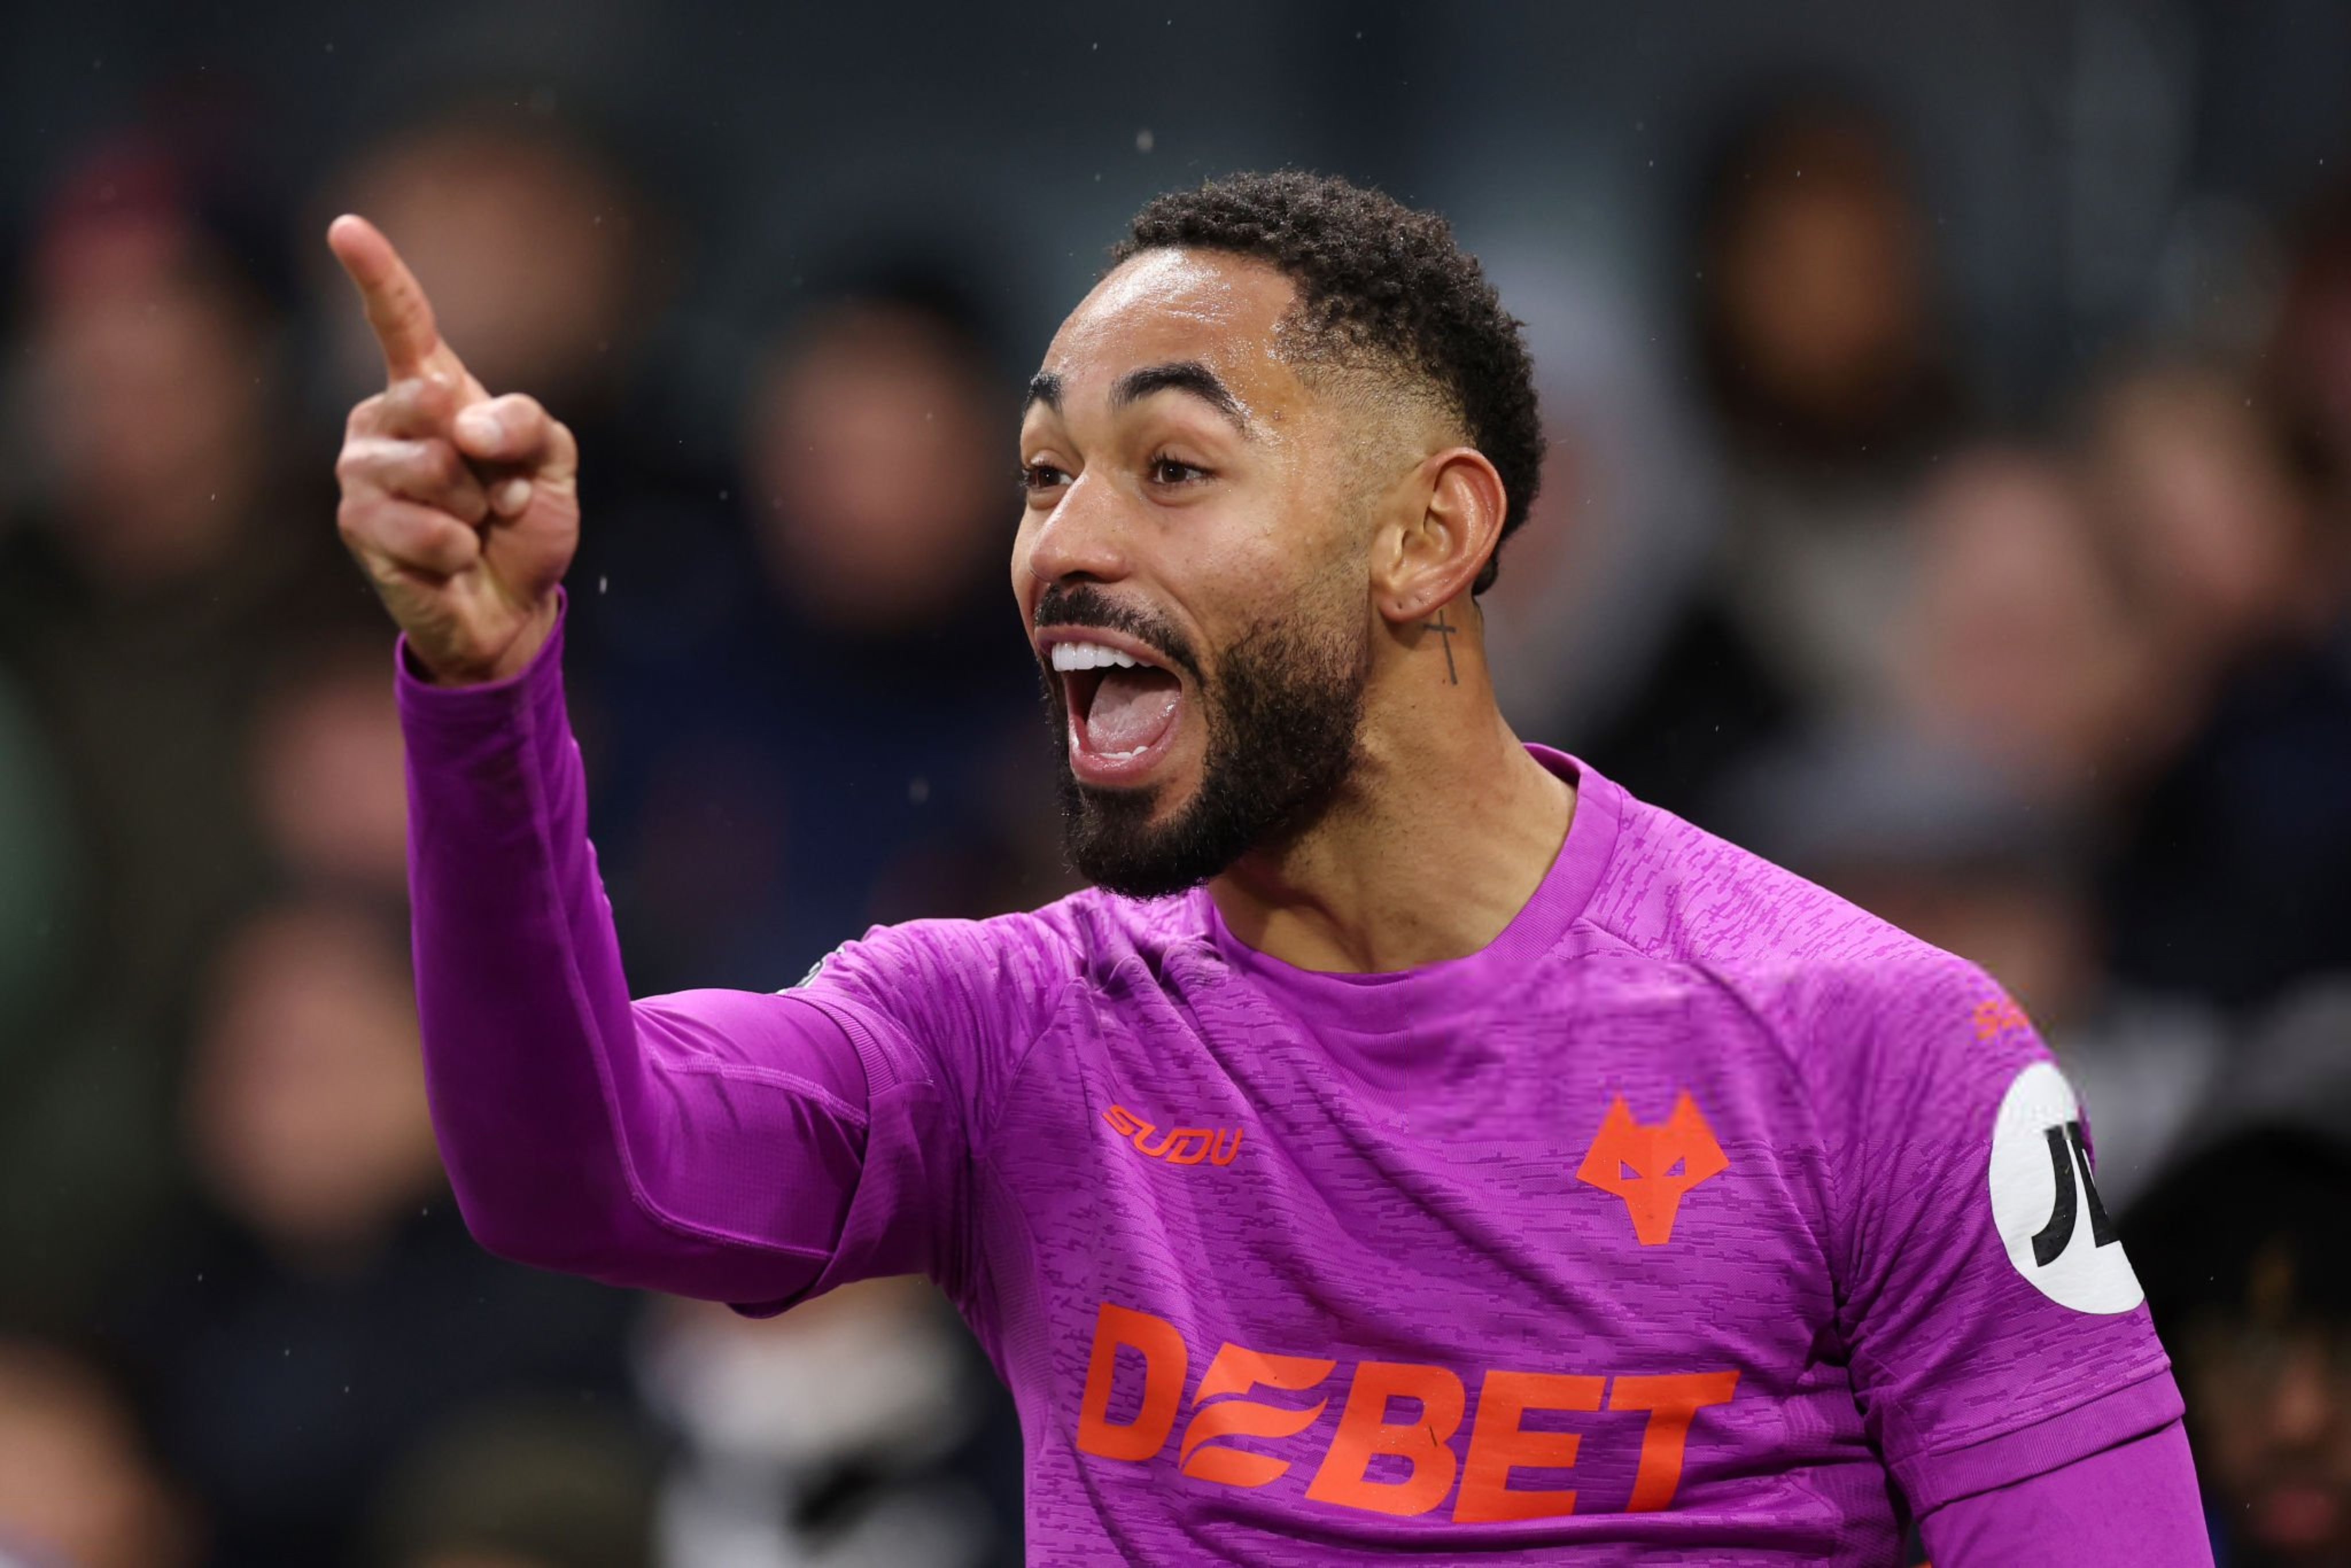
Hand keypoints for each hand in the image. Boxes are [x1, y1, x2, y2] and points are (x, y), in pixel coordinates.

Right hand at [327, 214, 576, 683]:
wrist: (509, 604)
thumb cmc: (524, 524)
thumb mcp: (554, 461)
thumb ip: (528, 422)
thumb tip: (464, 425)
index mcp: (429, 388)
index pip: (400, 320)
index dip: (375, 273)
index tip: (345, 226)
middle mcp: (382, 419)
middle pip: (433, 401)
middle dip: (489, 457)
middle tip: (491, 491)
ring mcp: (361, 469)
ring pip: (434, 468)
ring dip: (475, 507)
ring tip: (470, 525)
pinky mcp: (356, 524)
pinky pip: (430, 526)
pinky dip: (461, 546)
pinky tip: (453, 558)